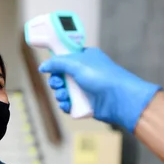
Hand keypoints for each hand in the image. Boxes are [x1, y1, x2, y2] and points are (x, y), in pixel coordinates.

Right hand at [39, 48, 160, 132]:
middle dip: (56, 81)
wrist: (120, 99)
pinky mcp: (85, 103)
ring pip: (63, 91)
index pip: (64, 58)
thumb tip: (43, 66)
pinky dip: (66, 105)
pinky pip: (69, 104)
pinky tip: (68, 105)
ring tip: (65, 96)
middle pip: (61, 76)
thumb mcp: (76, 63)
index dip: (56, 63)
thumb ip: (57, 63)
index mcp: (84, 58)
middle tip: (59, 84)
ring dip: (60, 94)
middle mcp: (84, 72)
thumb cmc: (103, 77)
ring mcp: (85, 89)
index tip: (51, 67)